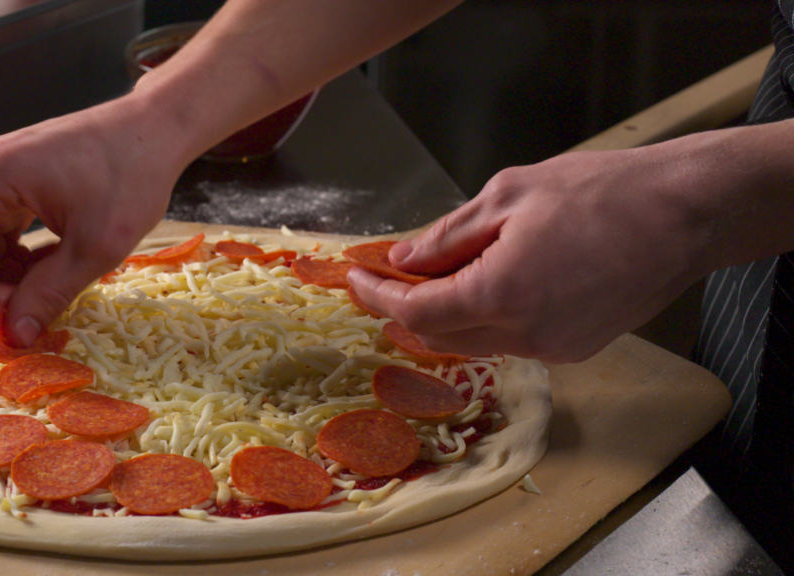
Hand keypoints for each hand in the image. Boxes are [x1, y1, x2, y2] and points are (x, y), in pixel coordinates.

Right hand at [0, 95, 188, 345]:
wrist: (158, 129)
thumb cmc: (132, 176)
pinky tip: (54, 264)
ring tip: (49, 286)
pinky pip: (2, 222)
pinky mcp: (20, 175)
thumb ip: (50, 293)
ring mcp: (2, 169)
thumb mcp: (95, 246)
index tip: (6, 314)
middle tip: (32, 306)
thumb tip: (17, 335)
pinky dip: (20, 251)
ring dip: (6, 270)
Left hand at [347, 145, 715, 362]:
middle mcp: (524, 334)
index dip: (378, 296)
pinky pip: (511, 339)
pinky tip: (487, 282)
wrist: (685, 214)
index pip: (415, 313)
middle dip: (406, 307)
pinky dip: (486, 317)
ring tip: (437, 271)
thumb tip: (404, 259)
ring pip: (475, 341)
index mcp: (500, 294)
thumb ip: (448, 235)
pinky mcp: (575, 347)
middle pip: (439, 336)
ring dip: (446, 313)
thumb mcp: (508, 195)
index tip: (356, 276)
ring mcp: (553, 347)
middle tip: (388, 273)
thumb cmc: (602, 192)